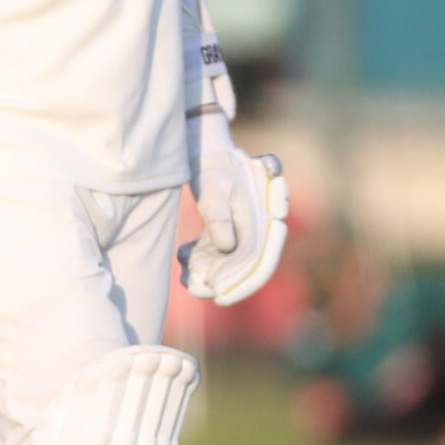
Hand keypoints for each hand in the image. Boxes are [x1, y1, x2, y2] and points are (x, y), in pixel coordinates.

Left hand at [182, 109, 287, 305]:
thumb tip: (228, 246)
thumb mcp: (213, 185)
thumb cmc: (213, 164)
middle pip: (245, 266)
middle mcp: (258, 227)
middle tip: (199, 292)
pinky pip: (214, 252)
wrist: (205, 147)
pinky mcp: (224, 229)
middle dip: (223, 282)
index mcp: (264, 218)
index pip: (261, 259)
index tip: (220, 298)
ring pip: (227, 262)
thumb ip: (220, 215)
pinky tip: (181, 258)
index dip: (243, 282)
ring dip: (208, 273)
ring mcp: (241, 229)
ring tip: (186, 278)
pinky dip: (198, 259)